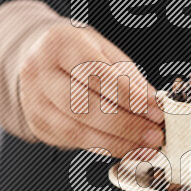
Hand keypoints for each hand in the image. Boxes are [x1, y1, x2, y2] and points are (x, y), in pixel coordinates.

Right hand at [18, 22, 164, 156]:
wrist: (39, 57)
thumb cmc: (77, 52)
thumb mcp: (105, 51)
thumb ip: (128, 76)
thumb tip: (153, 104)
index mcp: (60, 43)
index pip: (97, 74)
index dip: (130, 97)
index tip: (156, 110)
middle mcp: (39, 71)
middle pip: (84, 105)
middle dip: (125, 124)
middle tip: (154, 133)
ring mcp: (33, 100)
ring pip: (76, 130)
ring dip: (116, 142)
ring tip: (144, 145)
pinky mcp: (37, 123)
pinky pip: (73, 141)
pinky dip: (103, 147)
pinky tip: (125, 147)